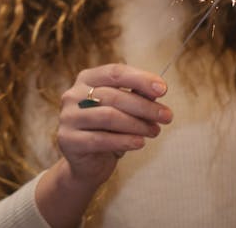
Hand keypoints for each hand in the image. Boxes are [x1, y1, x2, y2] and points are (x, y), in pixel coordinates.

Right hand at [58, 63, 171, 187]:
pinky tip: (140, 143)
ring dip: (137, 124)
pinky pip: (100, 139)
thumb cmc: (109, 129)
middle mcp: (73, 94)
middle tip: (167, 116)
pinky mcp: (67, 140)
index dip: (141, 79)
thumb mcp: (124, 109)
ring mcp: (68, 117)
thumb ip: (137, 96)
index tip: (163, 89)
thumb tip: (157, 90)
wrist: (87, 163)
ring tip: (155, 131)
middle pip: (114, 96)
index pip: (115, 72)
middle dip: (145, 106)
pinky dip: (124, 141)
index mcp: (87, 78)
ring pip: (109, 117)